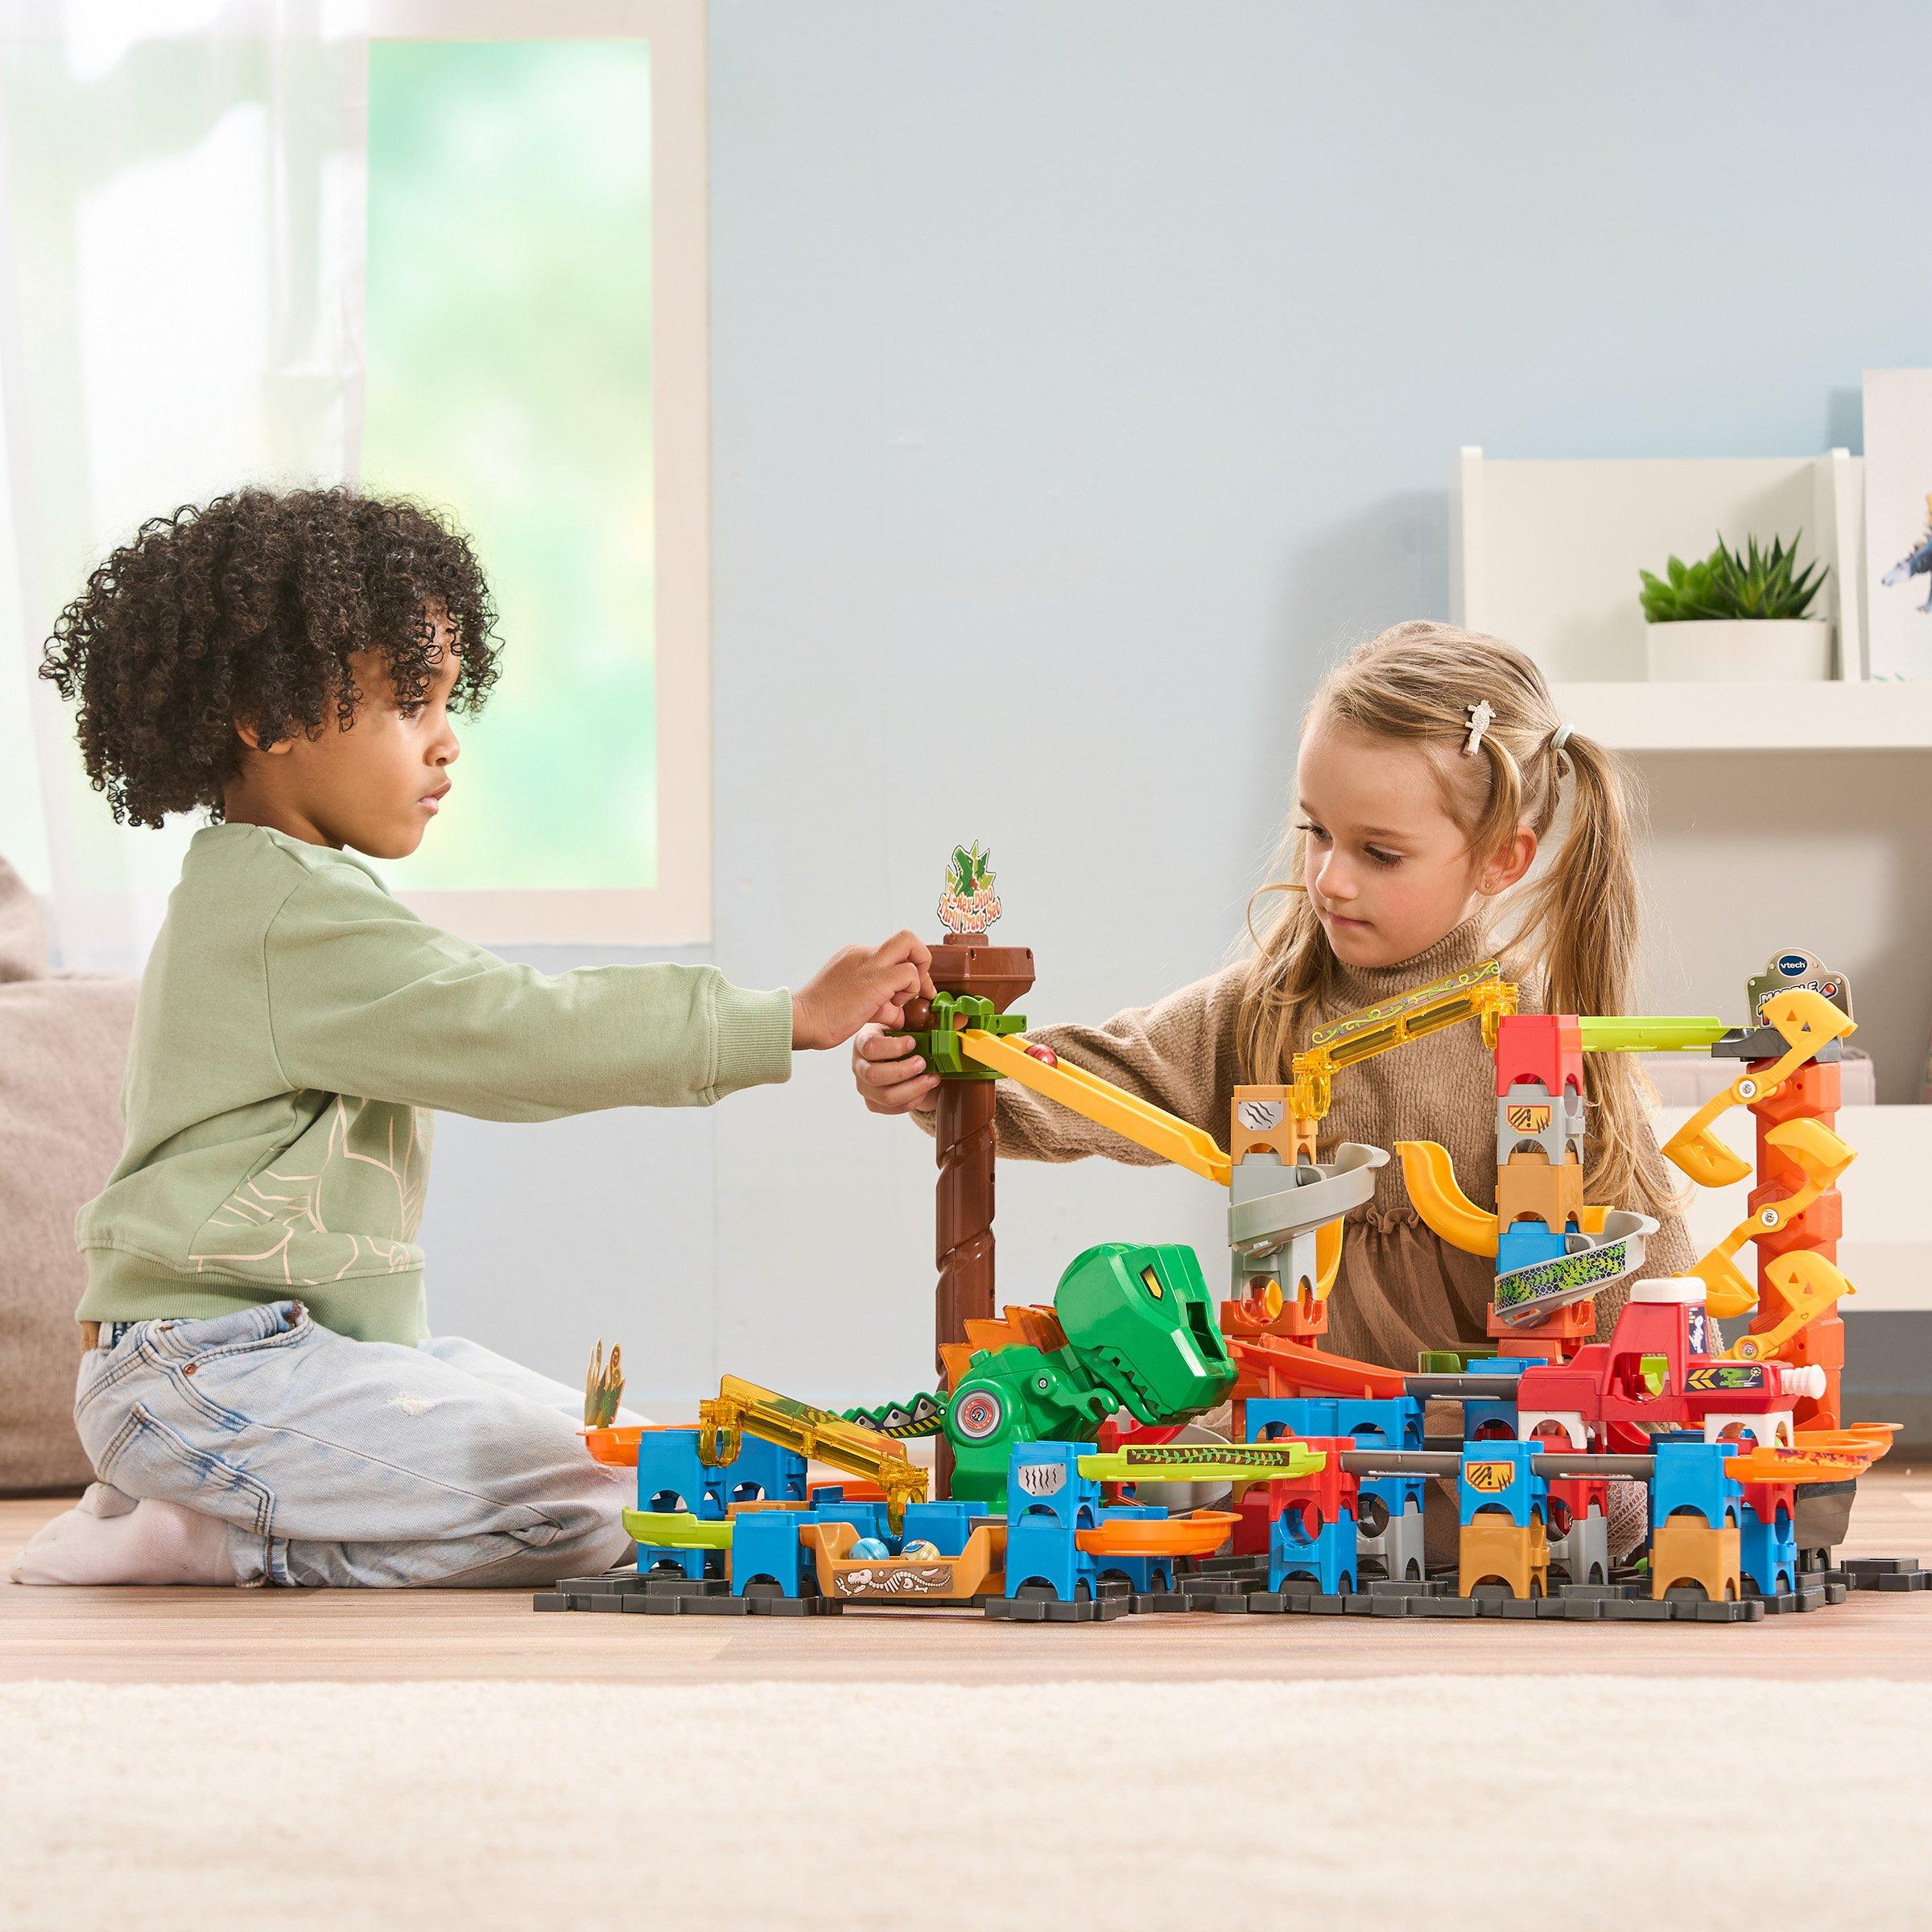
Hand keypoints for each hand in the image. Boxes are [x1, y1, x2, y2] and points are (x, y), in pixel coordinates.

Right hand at [791, 931, 935, 1050]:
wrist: (801, 1020)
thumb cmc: (823, 1017)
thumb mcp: (856, 1005)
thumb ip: (880, 1005)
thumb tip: (898, 1014)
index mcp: (855, 956)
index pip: (894, 953)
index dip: (909, 970)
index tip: (907, 995)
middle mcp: (862, 953)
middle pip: (906, 937)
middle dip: (921, 960)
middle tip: (917, 988)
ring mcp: (868, 963)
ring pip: (911, 944)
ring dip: (915, 977)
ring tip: (897, 1002)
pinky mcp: (875, 979)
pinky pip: (909, 973)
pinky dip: (910, 990)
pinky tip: (893, 1009)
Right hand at [852, 1021, 940, 1114]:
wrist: (894, 1056)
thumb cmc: (899, 1037)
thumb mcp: (904, 1023)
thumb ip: (922, 1019)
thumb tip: (954, 1017)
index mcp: (863, 1041)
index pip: (870, 1047)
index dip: (893, 1047)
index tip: (913, 1042)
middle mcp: (859, 1065)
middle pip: (874, 1075)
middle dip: (903, 1071)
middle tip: (923, 1063)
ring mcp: (864, 1086)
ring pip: (885, 1096)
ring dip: (913, 1088)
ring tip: (932, 1078)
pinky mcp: (873, 1102)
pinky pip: (892, 1109)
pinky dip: (913, 1101)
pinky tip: (924, 1088)